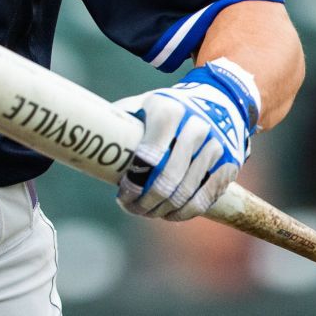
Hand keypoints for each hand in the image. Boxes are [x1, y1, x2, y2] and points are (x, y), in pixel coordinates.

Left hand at [113, 59, 259, 221]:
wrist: (219, 100)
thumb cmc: (169, 108)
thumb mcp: (143, 103)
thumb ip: (119, 119)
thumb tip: (85, 136)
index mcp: (169, 111)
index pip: (148, 158)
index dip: (133, 183)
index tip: (121, 194)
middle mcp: (196, 127)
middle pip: (167, 181)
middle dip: (145, 202)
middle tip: (131, 208)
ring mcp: (216, 147)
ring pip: (186, 194)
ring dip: (162, 211)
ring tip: (147, 212)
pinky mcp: (230, 164)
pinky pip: (205, 199)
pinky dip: (184, 213)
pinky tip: (169, 214)